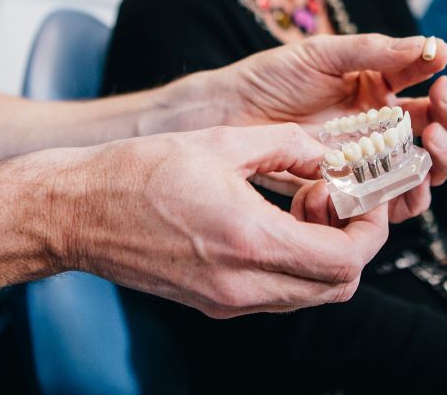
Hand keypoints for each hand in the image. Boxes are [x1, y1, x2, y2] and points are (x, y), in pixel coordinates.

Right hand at [49, 124, 387, 318]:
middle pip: (337, 286)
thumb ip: (288, 146)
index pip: (344, 260)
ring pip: (309, 295)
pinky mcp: (213, 304)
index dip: (369, 229)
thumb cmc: (140, 171)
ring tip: (304, 207)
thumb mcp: (222, 141)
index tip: (364, 197)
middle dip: (354, 244)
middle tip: (337, 200)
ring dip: (325, 256)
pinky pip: (277, 295)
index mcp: (250, 241)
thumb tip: (330, 154)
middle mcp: (242, 285)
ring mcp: (227, 302)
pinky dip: (294, 264)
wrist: (77, 212)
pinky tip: (275, 223)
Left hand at [204, 34, 446, 219]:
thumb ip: (375, 51)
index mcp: (380, 86)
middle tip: (439, 112)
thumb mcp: (322, 55)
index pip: (427, 86)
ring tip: (429, 146)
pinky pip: (390, 201)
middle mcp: (382, 125)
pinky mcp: (351, 190)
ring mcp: (368, 161)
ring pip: (422, 171)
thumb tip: (430, 46)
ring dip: (438, 162)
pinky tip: (398, 180)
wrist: (229, 114)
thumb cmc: (272, 77)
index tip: (441, 75)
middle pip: (436, 131)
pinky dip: (404, 194)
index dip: (442, 83)